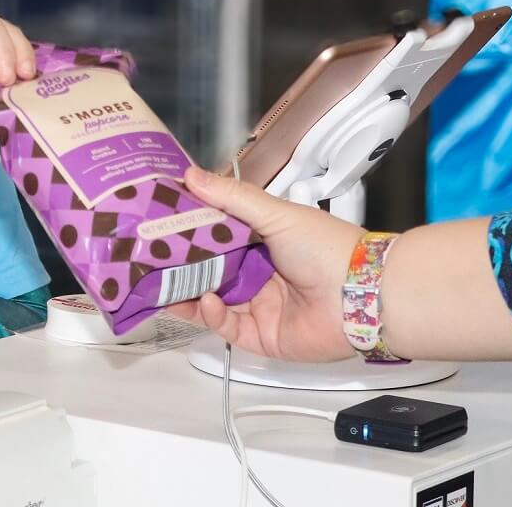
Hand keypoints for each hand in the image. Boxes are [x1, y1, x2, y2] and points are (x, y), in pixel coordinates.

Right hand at [166, 167, 363, 361]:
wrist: (363, 295)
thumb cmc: (326, 247)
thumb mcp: (275, 213)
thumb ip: (231, 198)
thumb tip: (190, 175)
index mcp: (262, 241)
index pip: (215, 235)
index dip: (187, 230)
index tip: (158, 222)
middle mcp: (258, 274)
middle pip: (208, 270)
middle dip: (179, 265)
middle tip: (148, 257)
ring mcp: (258, 306)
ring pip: (210, 300)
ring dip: (187, 292)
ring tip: (163, 283)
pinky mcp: (261, 336)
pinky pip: (226, 326)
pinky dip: (210, 315)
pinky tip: (206, 301)